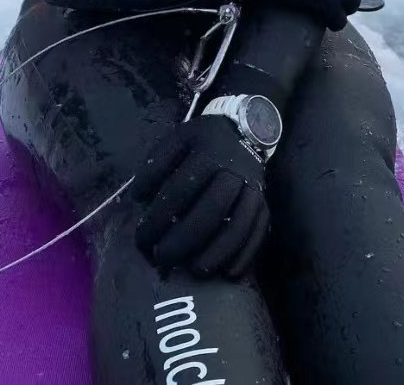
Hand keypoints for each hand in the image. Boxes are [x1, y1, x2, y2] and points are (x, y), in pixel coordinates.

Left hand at [134, 116, 268, 278]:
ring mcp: (253, 188)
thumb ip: (155, 165)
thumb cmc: (203, 140)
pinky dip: (245, 254)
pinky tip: (229, 273)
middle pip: (211, 210)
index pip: (180, 190)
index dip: (158, 218)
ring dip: (217, 252)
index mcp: (207, 153)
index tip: (142, 239)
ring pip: (239, 225)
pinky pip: (259, 231)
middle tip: (162, 258)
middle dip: (185, 239)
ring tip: (195, 272)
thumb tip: (138, 198)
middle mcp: (234, 171)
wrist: (244, 130)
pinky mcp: (265, 203)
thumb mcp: (176, 139)